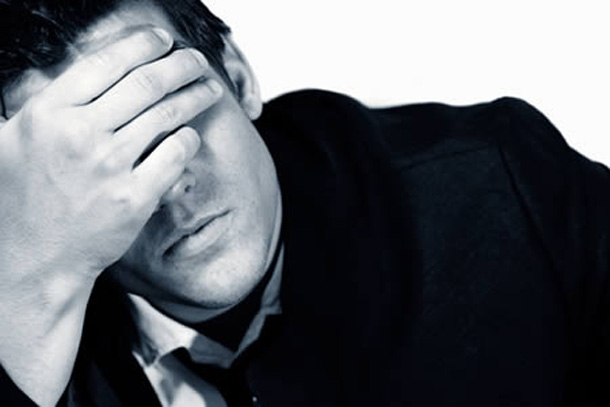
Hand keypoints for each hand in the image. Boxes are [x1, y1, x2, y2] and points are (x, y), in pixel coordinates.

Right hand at [0, 27, 222, 405]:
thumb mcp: (14, 138)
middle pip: (146, 83)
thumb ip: (46, 103)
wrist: (33, 256)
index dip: (141, 44)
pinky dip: (189, 138)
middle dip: (179, 65)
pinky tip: (192, 133)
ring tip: (208, 88)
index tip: (161, 39)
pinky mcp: (135, 198)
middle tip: (195, 60)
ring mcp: (109, 167)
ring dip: (195, 95)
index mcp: (48, 113)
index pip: (105, 62)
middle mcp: (79, 134)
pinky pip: (175, 155)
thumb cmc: (22, 196)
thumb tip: (78, 71)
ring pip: (167, 115)